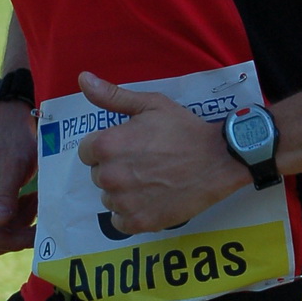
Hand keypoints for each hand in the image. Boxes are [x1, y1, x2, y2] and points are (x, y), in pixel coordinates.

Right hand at [0, 101, 37, 252]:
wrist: (8, 128)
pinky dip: (19, 219)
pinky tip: (29, 199)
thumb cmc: (10, 141)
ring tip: (36, 199)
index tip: (39, 234)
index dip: (12, 240)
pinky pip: (0, 228)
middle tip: (41, 210)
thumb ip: (5, 194)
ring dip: (21, 224)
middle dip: (19, 231)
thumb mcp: (12, 165)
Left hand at [76, 72, 245, 233]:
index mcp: (107, 145)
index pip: (86, 152)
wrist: (218, 159)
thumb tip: (82, 78)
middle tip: (144, 163)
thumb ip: (112, 96)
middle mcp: (110, 175)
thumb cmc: (184, 129)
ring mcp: (123, 202)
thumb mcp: (150, 104)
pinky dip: (131, 213)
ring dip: (122, 192)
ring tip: (150, 181)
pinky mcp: (139, 222)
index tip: (128, 147)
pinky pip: (119, 221)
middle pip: (98, 175)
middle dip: (115, 169)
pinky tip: (150, 200)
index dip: (106, 148)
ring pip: (109, 198)